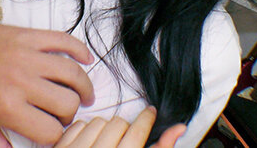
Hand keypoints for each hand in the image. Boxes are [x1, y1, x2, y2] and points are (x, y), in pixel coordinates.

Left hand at [0, 19, 95, 146]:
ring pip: (73, 74)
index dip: (56, 136)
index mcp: (7, 106)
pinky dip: (80, 50)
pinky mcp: (29, 37)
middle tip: (64, 114)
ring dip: (84, 87)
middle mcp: (21, 81)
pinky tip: (84, 59)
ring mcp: (27, 56)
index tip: (53, 132)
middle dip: (70, 114)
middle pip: (67, 104)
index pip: (50, 130)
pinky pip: (64, 41)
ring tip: (84, 93)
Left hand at [54, 107, 186, 147]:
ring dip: (106, 128)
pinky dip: (86, 131)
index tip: (150, 113)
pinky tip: (92, 143)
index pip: (137, 131)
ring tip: (109, 142)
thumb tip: (178, 128)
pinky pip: (78, 126)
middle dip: (126, 128)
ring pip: (97, 121)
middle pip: (118, 123)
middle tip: (128, 139)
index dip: (147, 119)